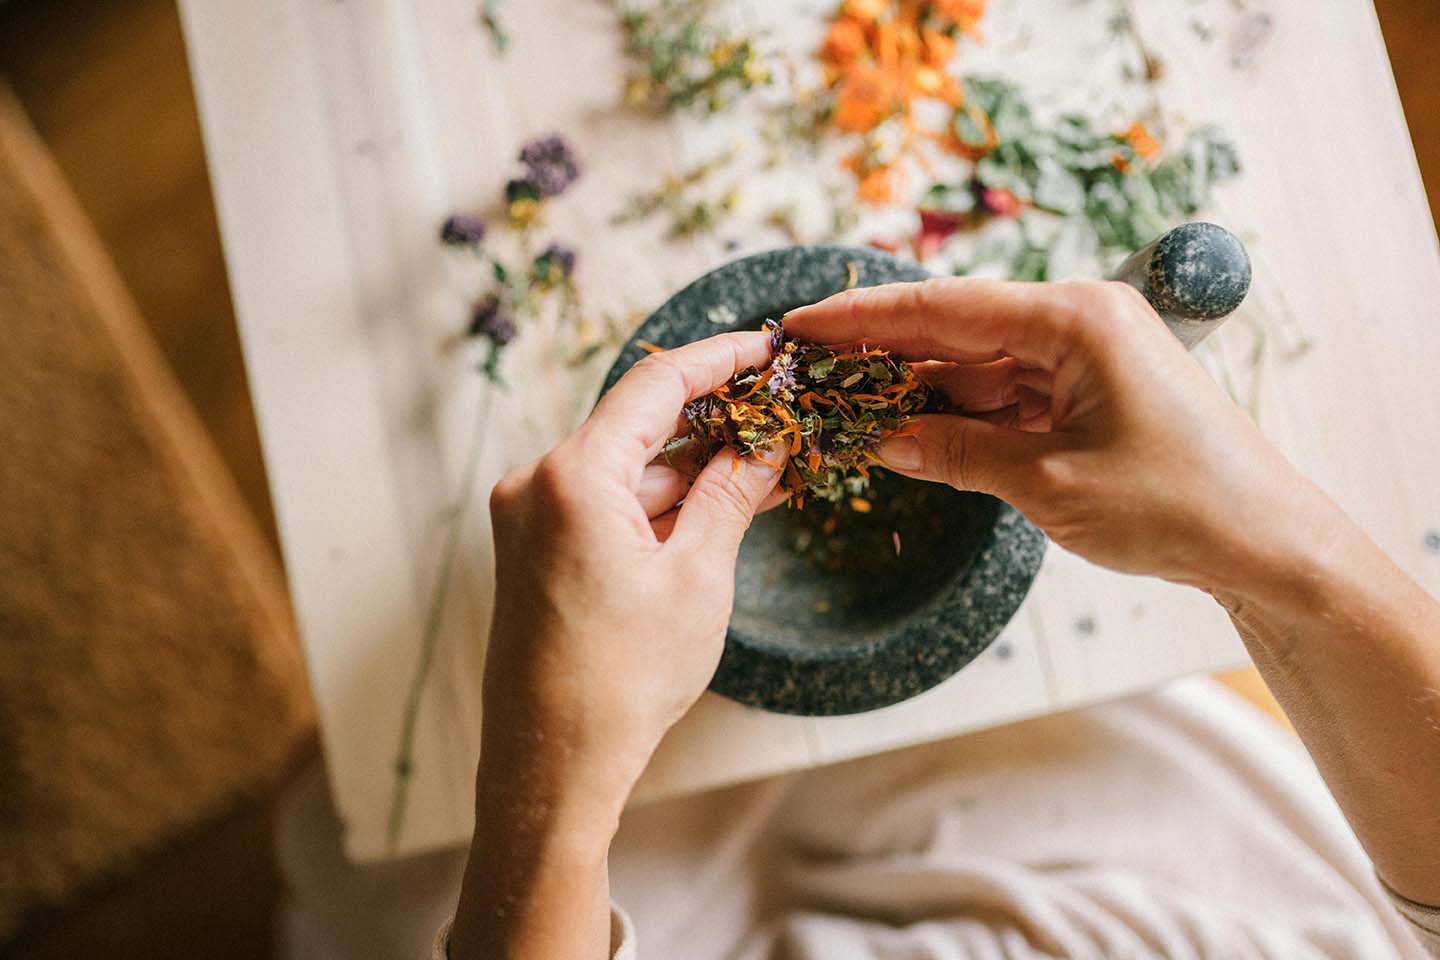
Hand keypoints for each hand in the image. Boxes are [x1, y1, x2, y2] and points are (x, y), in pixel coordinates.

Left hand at [452, 332, 780, 959]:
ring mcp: (528, 519)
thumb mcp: (698, 577)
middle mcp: (536, 484)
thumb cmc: (623, 679)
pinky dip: (657, 506)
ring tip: (764, 472)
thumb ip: (731, 494)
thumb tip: (766, 444)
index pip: (655, 385)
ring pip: (625, 471)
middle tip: (780, 417)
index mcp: (572, 476)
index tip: (765, 347)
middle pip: (637, 426)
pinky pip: (604, 505)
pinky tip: (713, 511)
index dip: (718, 359)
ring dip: (689, 471)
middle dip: (712, 423)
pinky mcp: (532, 552)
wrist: (553, 765)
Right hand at [785, 279, 1344, 598]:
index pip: (946, 307)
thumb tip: (881, 439)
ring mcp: (1085, 356)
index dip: (865, 318)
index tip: (803, 323)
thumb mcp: (1048, 483)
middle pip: (957, 329)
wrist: (1264, 543)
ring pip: (978, 365)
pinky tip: (911, 431)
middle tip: (811, 368)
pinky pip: (1007, 395)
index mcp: (1075, 318)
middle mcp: (1079, 321)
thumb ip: (957, 453)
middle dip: (884, 354)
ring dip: (920, 392)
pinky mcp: (1089, 391)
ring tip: (848, 409)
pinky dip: (962, 416)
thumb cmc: (1174, 504)